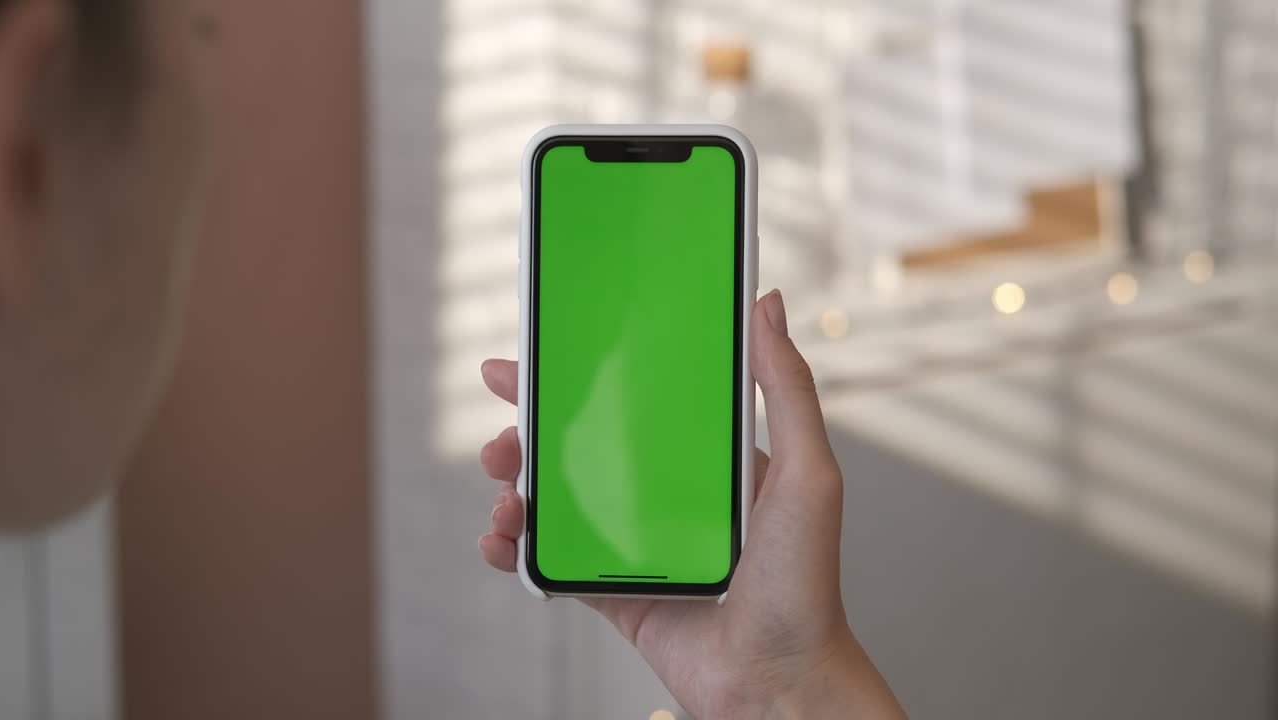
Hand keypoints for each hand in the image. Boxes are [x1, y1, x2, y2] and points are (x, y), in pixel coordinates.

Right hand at [477, 290, 905, 718]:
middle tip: (502, 438)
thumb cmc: (805, 582)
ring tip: (503, 496)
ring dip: (515, 491)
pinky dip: (515, 550)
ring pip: (555, 504)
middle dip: (528, 436)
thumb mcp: (807, 473)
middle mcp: (663, 495)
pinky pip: (551, 562)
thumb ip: (786, 388)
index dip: (577, 378)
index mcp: (703, 459)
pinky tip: (500, 541)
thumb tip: (767, 303)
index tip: (529, 358)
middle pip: (577, 449)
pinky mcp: (612, 592)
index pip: (631, 402)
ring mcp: (633, 544)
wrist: (779, 681)